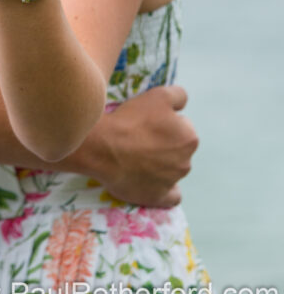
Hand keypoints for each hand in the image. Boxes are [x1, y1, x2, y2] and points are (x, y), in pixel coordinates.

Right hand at [75, 86, 198, 207]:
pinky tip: (153, 182)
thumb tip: (183, 102)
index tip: (148, 121)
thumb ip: (178, 96)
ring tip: (136, 156)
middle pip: (177, 149)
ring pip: (172, 170)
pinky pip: (171, 196)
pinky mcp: (158, 197)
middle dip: (165, 144)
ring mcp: (172, 182)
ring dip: (161, 164)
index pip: (182, 126)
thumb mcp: (158, 95)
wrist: (104, 148)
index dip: (165, 121)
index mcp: (189, 137)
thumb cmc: (131, 120)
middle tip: (141, 137)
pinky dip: (165, 190)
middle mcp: (186, 162)